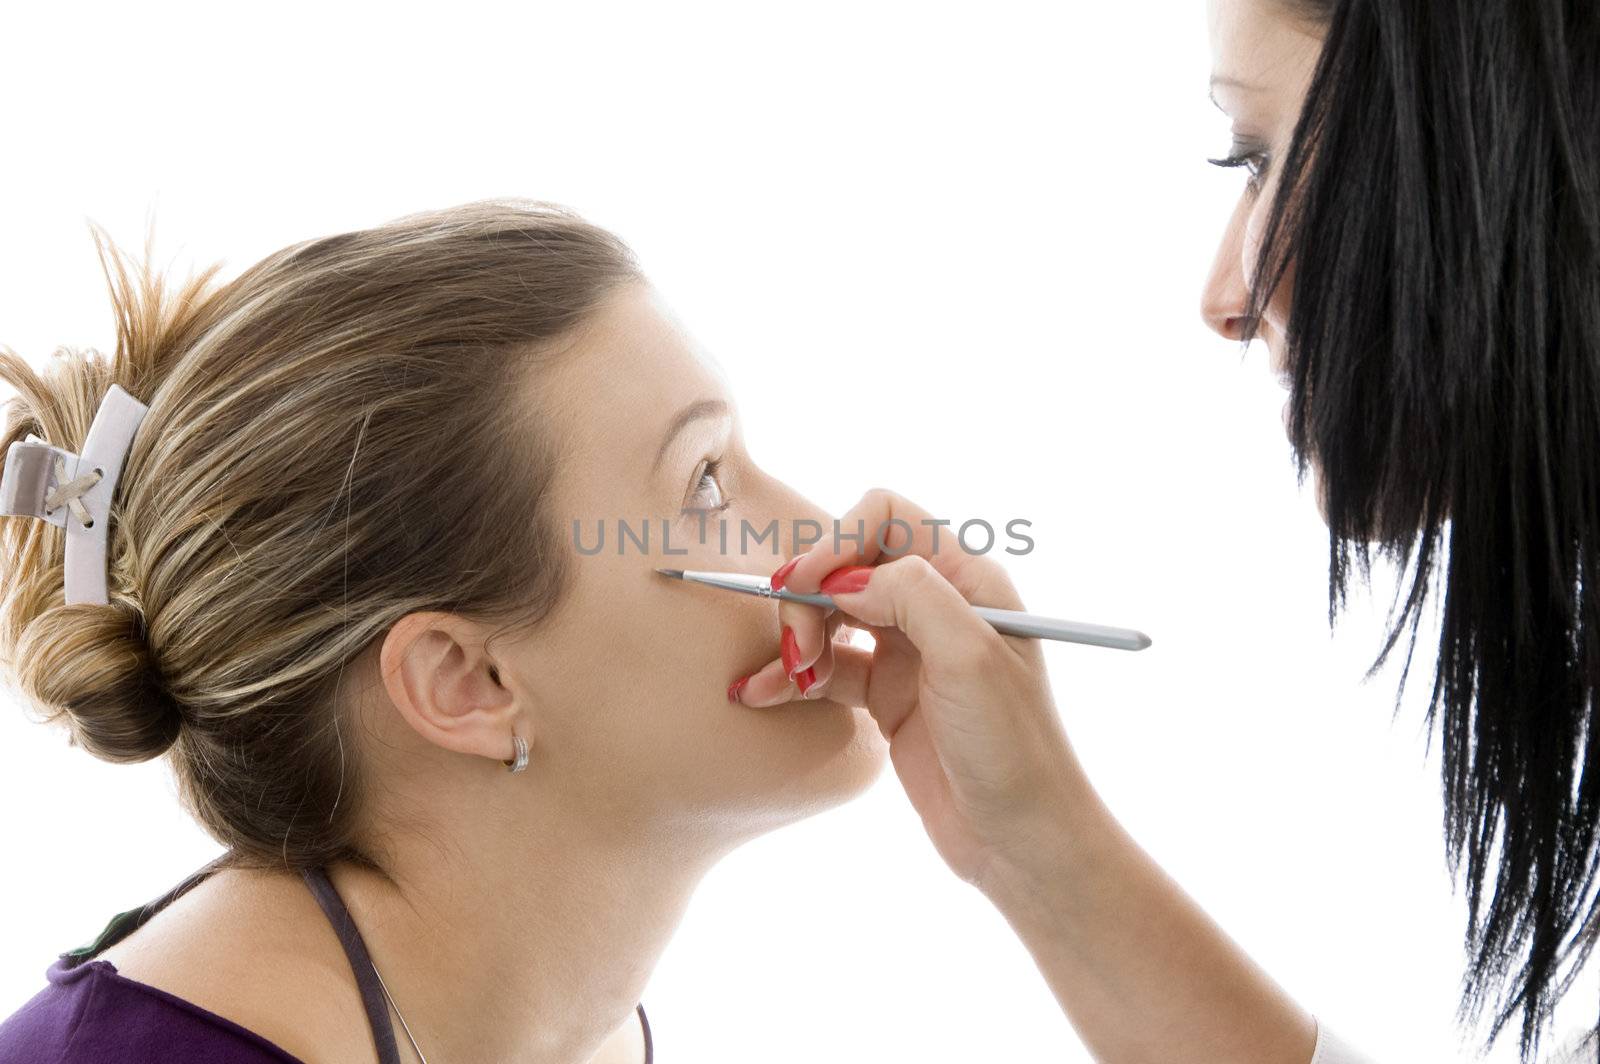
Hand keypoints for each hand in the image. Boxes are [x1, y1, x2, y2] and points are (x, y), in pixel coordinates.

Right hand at [731, 488, 1091, 892]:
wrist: (1022, 842)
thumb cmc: (1014, 748)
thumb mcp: (970, 658)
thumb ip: (911, 595)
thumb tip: (843, 577)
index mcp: (968, 579)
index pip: (886, 517)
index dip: (838, 540)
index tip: (806, 585)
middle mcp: (938, 605)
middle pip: (848, 563)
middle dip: (809, 595)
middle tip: (797, 648)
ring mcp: (910, 651)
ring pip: (830, 614)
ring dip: (797, 636)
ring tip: (789, 680)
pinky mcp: (888, 695)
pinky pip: (826, 667)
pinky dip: (790, 675)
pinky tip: (759, 694)